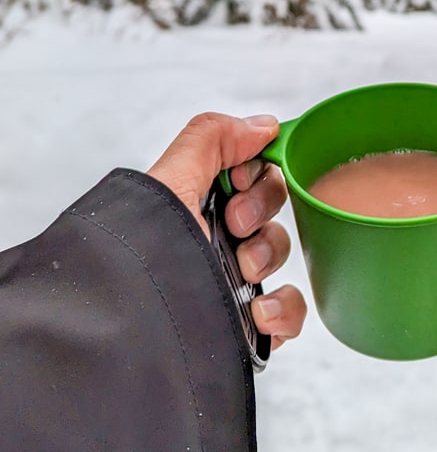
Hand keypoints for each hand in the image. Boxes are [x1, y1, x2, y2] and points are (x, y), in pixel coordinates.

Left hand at [148, 112, 306, 349]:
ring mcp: (232, 281)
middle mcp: (214, 237)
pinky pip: (289, 311)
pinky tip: (259, 310)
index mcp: (197, 201)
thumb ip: (213, 138)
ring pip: (280, 251)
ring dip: (268, 254)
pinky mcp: (248, 324)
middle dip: (260, 209)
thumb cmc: (143, 252)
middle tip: (234, 223)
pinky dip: (284, 308)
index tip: (239, 179)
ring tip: (241, 268)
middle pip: (270, 207)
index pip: (251, 171)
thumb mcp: (171, 178)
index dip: (255, 170)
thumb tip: (264, 127)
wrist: (131, 325)